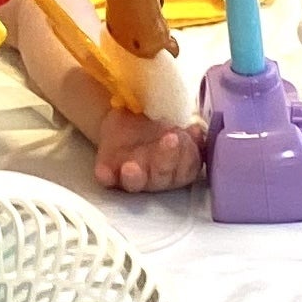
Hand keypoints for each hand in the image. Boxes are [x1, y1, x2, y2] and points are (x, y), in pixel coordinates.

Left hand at [91, 105, 207, 194]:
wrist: (128, 118)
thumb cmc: (159, 128)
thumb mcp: (175, 125)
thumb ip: (189, 134)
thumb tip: (197, 132)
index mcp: (176, 169)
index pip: (185, 170)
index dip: (186, 156)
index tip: (183, 136)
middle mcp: (154, 177)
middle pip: (162, 177)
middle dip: (165, 160)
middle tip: (170, 139)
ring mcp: (131, 176)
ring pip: (135, 183)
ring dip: (134, 176)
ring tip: (131, 167)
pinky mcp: (107, 172)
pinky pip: (106, 178)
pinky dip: (105, 175)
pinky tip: (103, 172)